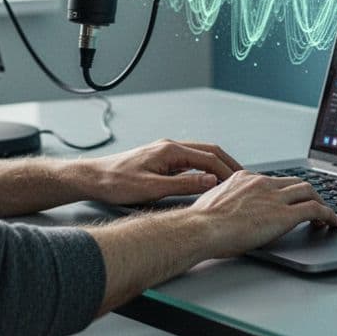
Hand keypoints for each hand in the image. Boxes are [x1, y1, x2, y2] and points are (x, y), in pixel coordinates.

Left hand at [84, 139, 242, 204]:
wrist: (93, 178)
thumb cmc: (116, 183)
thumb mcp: (152, 189)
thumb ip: (184, 185)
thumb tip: (210, 181)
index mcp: (170, 150)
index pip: (209, 158)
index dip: (227, 170)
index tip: (241, 182)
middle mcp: (169, 147)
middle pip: (208, 151)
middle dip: (228, 164)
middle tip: (244, 179)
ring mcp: (165, 152)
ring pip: (199, 155)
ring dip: (216, 166)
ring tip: (230, 180)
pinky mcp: (160, 160)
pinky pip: (189, 161)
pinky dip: (203, 169)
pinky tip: (207, 180)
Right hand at [187, 170, 336, 257]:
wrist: (201, 228)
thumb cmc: (201, 222)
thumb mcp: (213, 202)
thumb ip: (227, 201)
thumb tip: (227, 210)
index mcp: (245, 178)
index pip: (273, 180)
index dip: (286, 190)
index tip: (290, 198)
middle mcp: (262, 183)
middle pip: (295, 182)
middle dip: (308, 193)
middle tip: (315, 204)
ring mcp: (275, 197)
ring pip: (309, 191)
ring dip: (321, 202)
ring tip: (327, 215)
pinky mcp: (284, 215)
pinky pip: (315, 210)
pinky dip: (328, 215)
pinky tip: (333, 223)